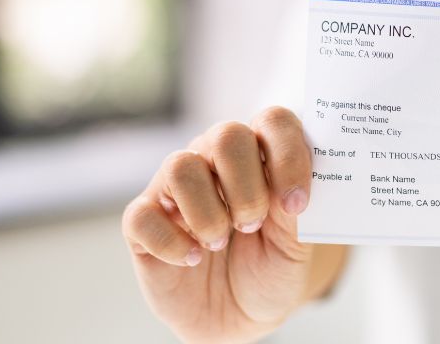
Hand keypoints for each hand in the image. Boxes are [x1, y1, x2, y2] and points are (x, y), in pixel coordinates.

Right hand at [122, 106, 320, 342]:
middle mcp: (215, 159)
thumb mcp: (296, 244)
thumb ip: (294, 210)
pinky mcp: (143, 222)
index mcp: (260, 153)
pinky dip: (173, 242)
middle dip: (247, 186)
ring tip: (220, 242)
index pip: (274, 121)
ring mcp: (176, 188)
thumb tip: (289, 188)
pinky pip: (143, 216)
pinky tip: (193, 259)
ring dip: (209, 212)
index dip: (288, 156)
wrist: (240, 318)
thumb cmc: (271, 268)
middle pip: (227, 135)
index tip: (296, 203)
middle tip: (253, 225)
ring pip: (181, 166)